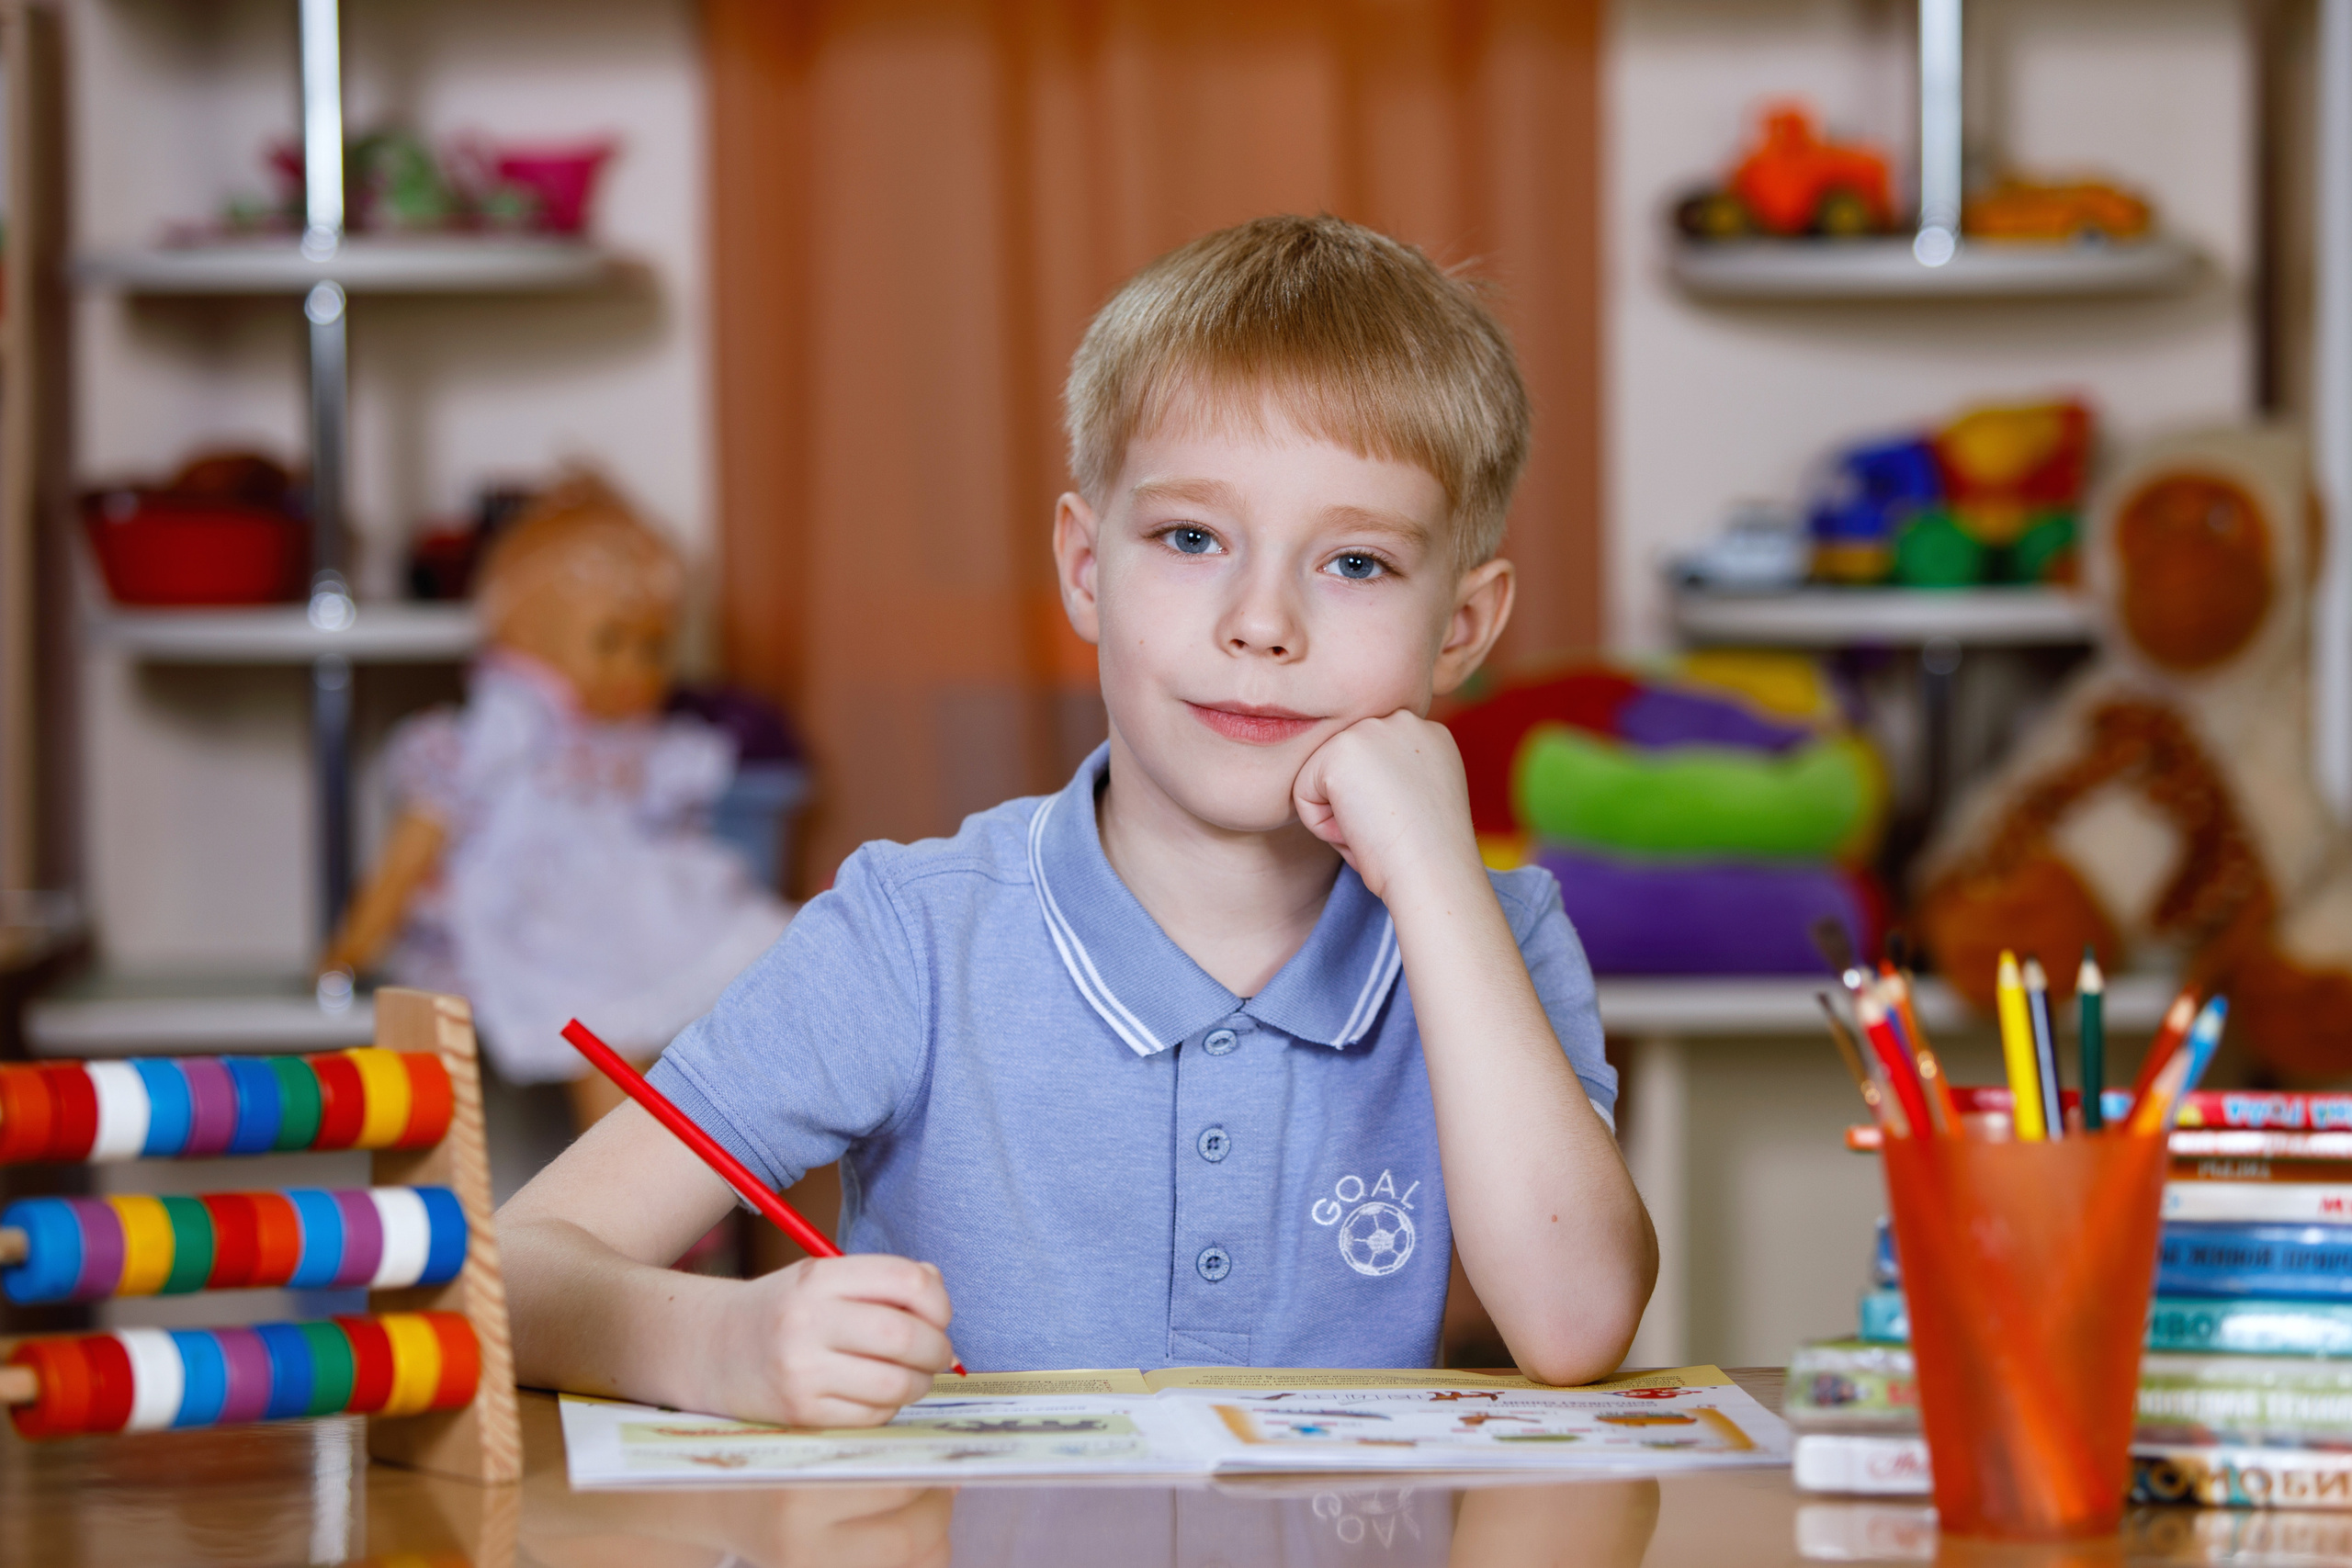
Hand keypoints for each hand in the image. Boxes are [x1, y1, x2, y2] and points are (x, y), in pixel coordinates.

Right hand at [708, 1254, 956, 1426]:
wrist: (711, 1349)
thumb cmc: (784, 1311)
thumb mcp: (824, 1280)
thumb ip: (882, 1282)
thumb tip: (940, 1302)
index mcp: (820, 1277)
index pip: (907, 1282)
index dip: (939, 1302)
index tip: (939, 1316)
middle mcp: (808, 1320)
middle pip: (905, 1336)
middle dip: (938, 1349)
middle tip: (940, 1354)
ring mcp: (802, 1369)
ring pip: (895, 1383)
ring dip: (920, 1383)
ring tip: (914, 1377)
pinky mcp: (800, 1411)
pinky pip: (872, 1414)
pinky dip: (889, 1407)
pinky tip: (878, 1394)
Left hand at [1291, 711, 1481, 902]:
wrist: (1435, 872)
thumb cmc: (1427, 858)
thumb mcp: (1418, 803)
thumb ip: (1391, 778)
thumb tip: (1353, 783)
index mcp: (1428, 732)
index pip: (1371, 763)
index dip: (1378, 805)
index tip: (1405, 825)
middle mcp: (1402, 719)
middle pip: (1344, 768)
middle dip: (1356, 806)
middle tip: (1389, 831)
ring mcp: (1370, 729)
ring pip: (1321, 778)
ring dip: (1338, 816)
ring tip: (1375, 831)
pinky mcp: (1339, 749)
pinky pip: (1304, 794)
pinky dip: (1322, 826)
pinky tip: (1358, 831)